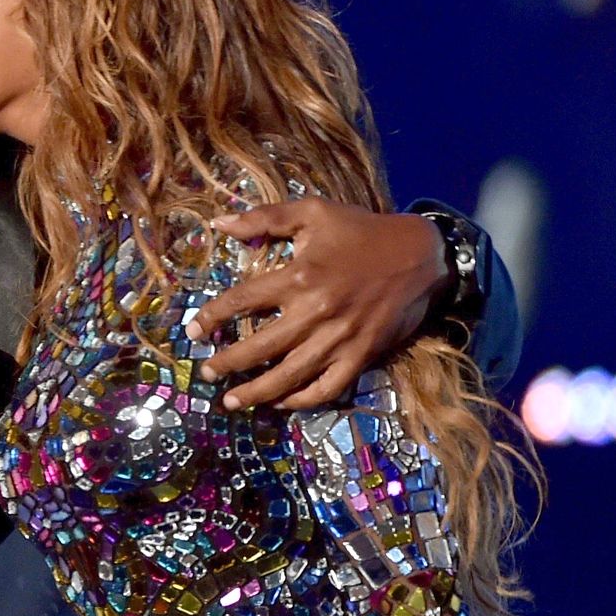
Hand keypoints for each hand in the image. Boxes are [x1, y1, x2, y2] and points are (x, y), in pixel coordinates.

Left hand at [185, 199, 445, 409]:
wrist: (422, 254)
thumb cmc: (361, 231)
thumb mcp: (313, 212)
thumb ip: (264, 218)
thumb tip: (218, 223)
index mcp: (298, 276)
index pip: (241, 302)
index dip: (212, 318)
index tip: (193, 332)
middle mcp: (316, 312)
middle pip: (260, 347)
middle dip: (227, 364)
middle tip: (206, 373)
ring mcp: (340, 339)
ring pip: (290, 376)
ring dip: (257, 393)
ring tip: (232, 402)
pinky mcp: (362, 356)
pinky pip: (328, 388)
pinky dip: (303, 400)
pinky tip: (282, 402)